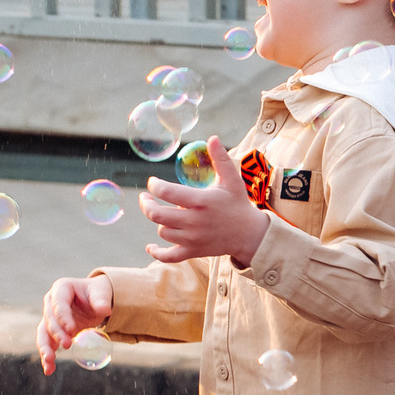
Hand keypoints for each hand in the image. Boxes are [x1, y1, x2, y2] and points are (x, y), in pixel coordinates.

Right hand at [36, 274, 113, 374]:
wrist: (95, 300)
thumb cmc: (97, 293)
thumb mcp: (102, 292)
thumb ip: (101, 300)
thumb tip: (104, 310)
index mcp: (61, 288)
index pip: (58, 303)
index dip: (63, 317)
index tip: (71, 330)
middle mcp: (51, 303)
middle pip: (50, 320)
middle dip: (57, 334)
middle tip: (67, 345)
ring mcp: (50, 318)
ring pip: (43, 334)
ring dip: (45, 348)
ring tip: (49, 362)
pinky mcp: (53, 332)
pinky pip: (48, 345)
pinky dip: (48, 357)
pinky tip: (49, 369)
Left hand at [142, 141, 271, 265]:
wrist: (249, 234)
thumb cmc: (238, 204)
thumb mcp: (232, 180)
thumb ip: (221, 159)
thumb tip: (212, 138)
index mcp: (201, 201)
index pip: (167, 192)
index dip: (154, 186)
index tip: (153, 182)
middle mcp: (194, 221)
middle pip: (157, 214)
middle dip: (146, 204)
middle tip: (145, 198)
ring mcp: (193, 238)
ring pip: (162, 231)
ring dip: (159, 221)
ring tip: (163, 214)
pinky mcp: (193, 251)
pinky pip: (169, 256)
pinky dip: (157, 253)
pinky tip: (151, 247)